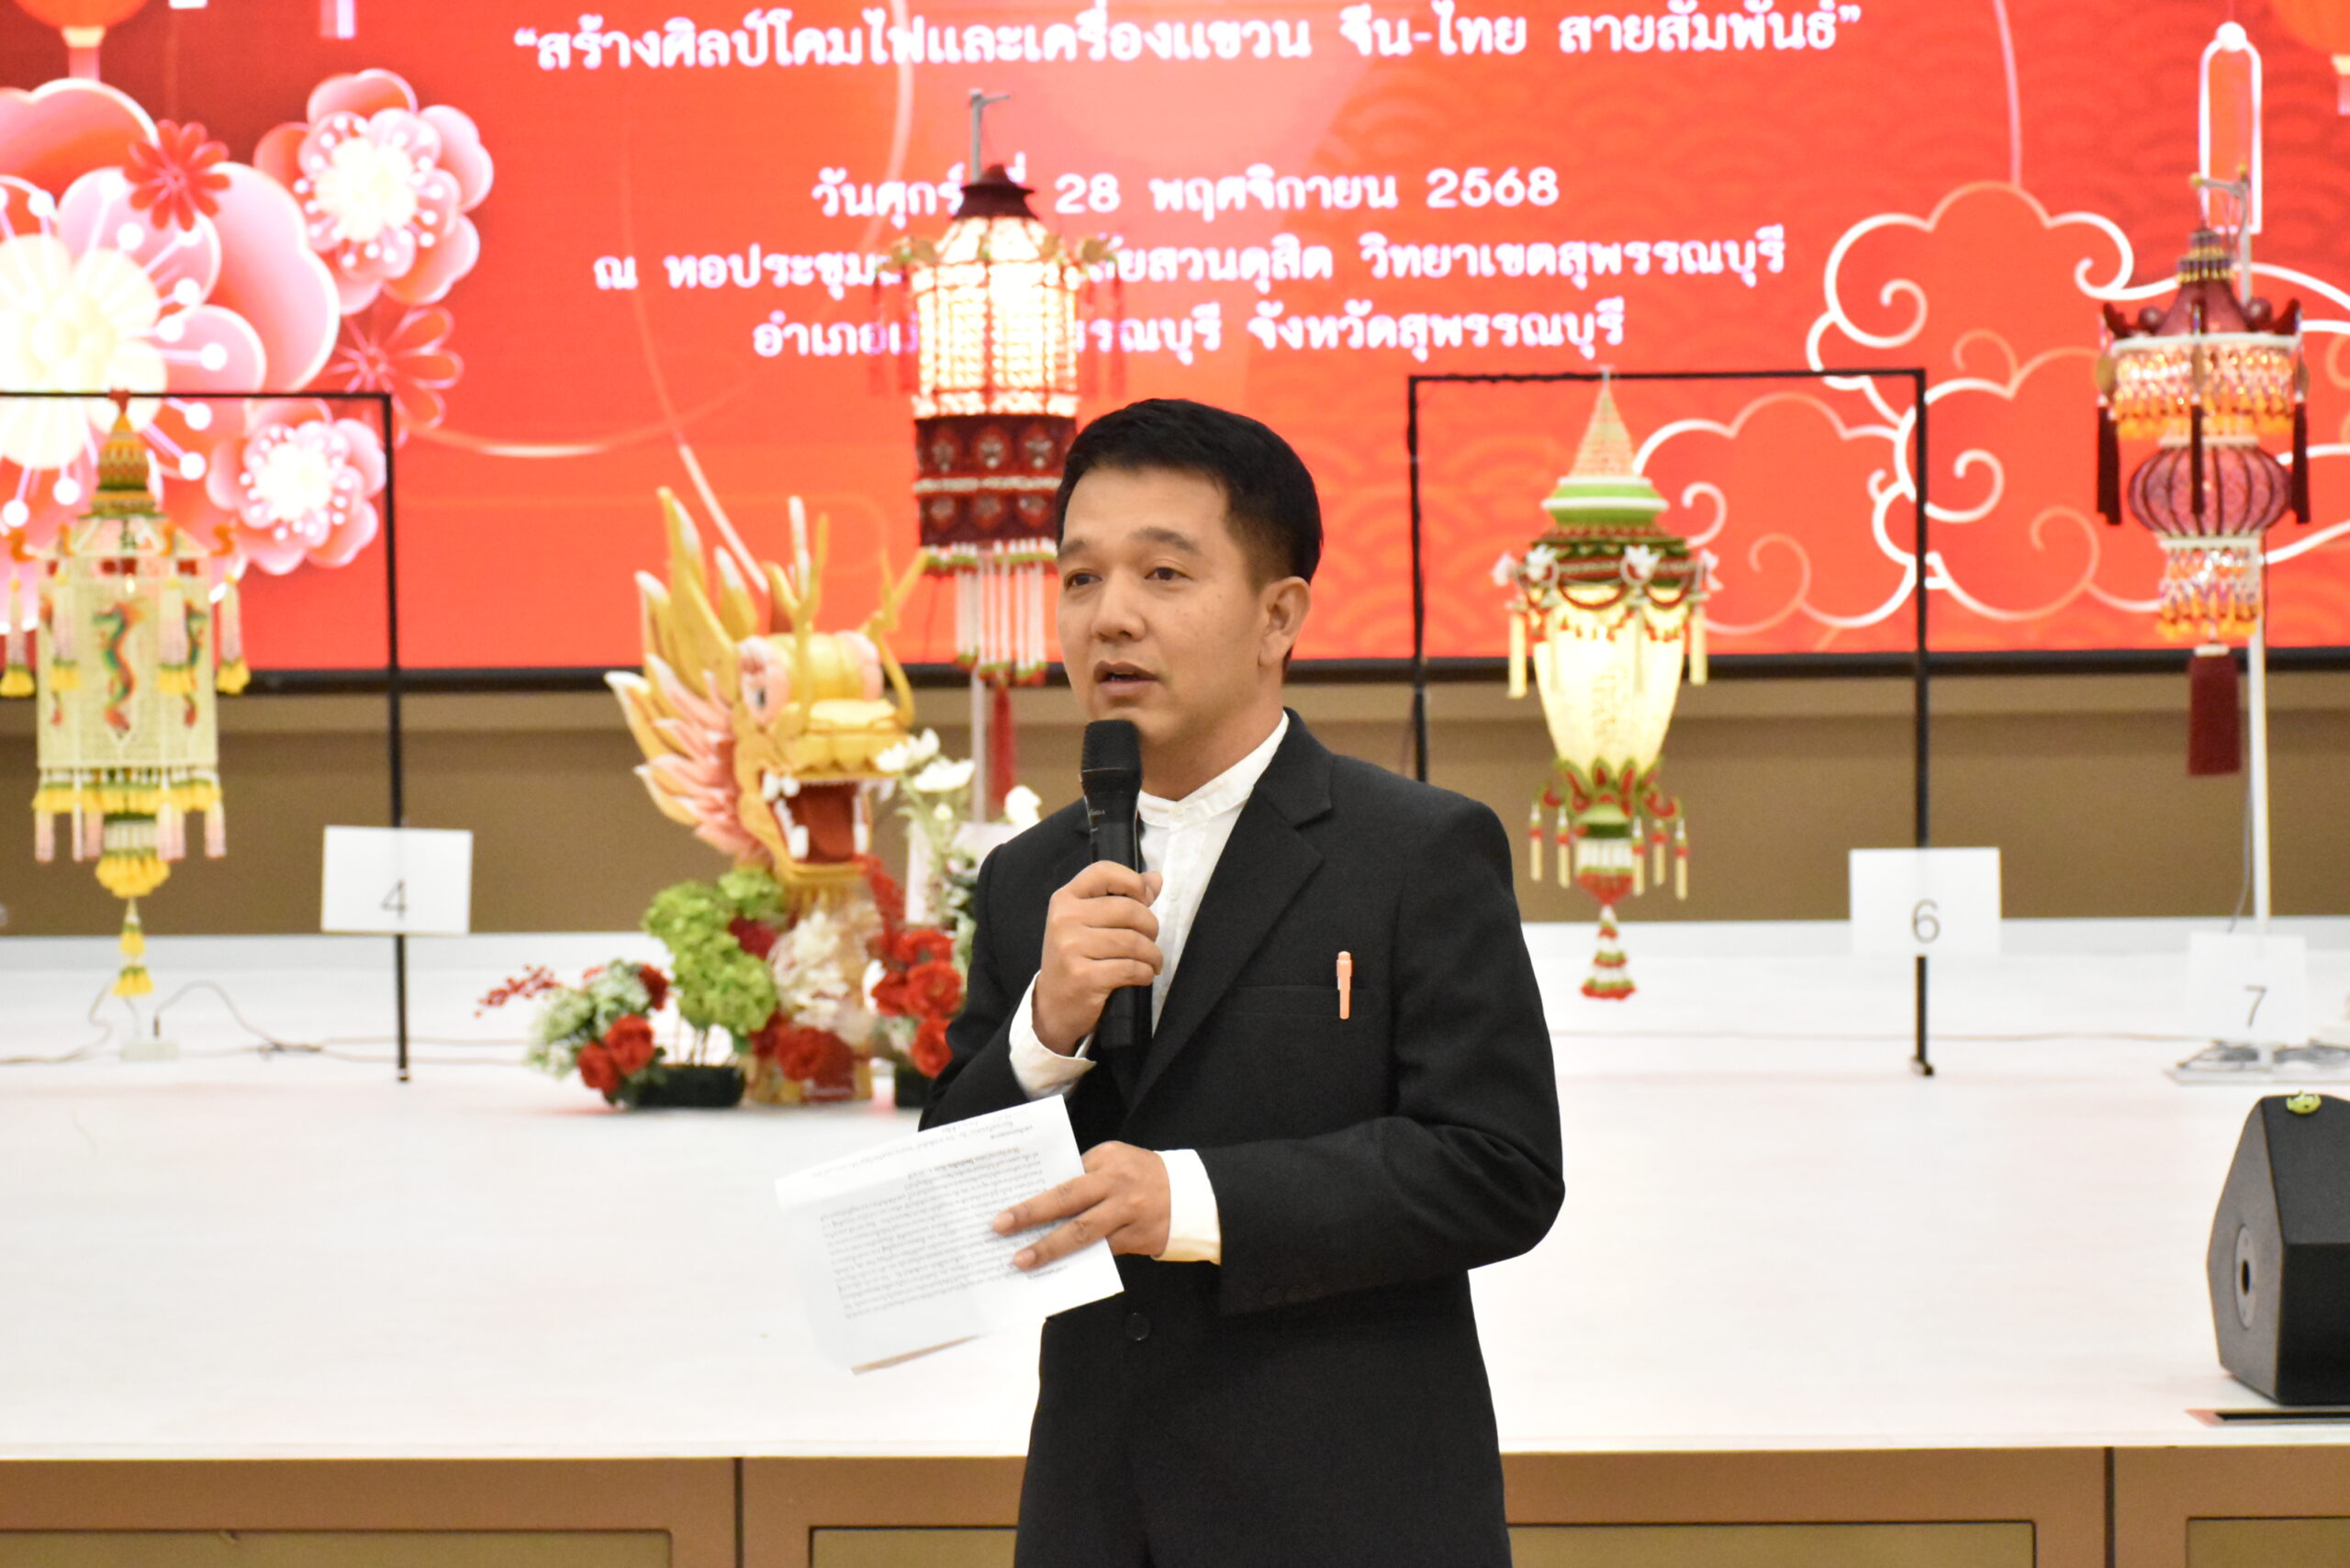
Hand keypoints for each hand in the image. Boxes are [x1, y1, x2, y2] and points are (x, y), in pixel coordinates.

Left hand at [993, 1141, 1169, 1268]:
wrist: (1197, 1195)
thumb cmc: (1144, 1178)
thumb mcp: (1118, 1164)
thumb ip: (1087, 1178)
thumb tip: (1044, 1205)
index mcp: (1107, 1157)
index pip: (1063, 1173)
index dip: (1034, 1189)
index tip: (1004, 1201)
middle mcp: (1116, 1182)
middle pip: (1066, 1197)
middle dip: (1030, 1212)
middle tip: (1001, 1225)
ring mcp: (1128, 1212)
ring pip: (1082, 1232)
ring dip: (1049, 1247)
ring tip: (1022, 1259)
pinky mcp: (1137, 1237)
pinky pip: (1101, 1252)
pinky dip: (1077, 1262)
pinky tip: (1056, 1272)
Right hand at [1033, 861, 1163, 1055]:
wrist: (1053, 1005)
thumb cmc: (1076, 959)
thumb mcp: (1089, 923)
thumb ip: (1122, 898)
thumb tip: (1155, 879)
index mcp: (1065, 899)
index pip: (1103, 872)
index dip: (1132, 881)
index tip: (1145, 899)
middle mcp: (1064, 919)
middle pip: (1128, 909)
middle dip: (1151, 926)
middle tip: (1151, 940)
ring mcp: (1070, 948)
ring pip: (1133, 941)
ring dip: (1152, 954)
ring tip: (1151, 961)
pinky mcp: (1083, 976)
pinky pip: (1131, 968)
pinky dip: (1145, 973)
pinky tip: (1143, 975)